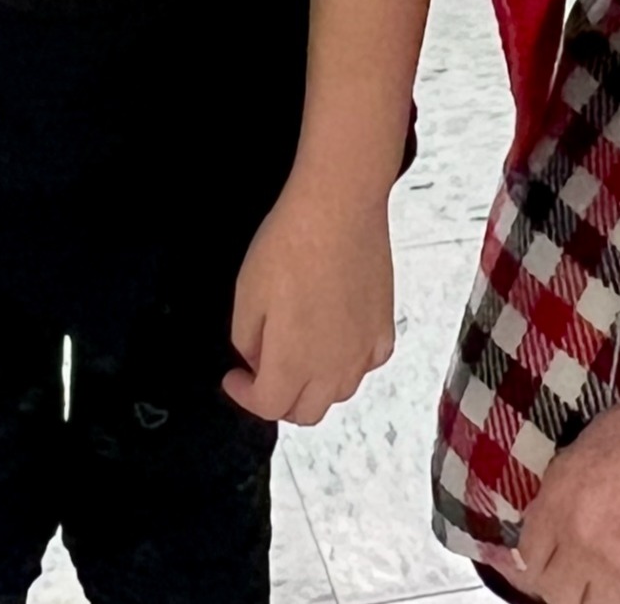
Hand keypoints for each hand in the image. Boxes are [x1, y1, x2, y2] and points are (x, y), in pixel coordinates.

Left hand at [223, 175, 394, 425]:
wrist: (339, 207)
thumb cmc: (291, 244)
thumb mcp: (247, 293)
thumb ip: (247, 340)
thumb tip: (257, 358)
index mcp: (292, 365)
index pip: (267, 406)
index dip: (244, 395)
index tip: (235, 376)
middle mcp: (332, 368)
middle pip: (305, 412)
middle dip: (279, 399)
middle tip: (265, 373)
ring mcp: (364, 349)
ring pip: (339, 393)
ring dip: (315, 386)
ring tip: (301, 355)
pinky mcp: (383, 326)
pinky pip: (368, 363)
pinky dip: (351, 364)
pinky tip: (339, 340)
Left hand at [509, 395, 619, 603]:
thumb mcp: (605, 431)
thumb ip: (574, 471)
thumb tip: (565, 494)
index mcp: (564, 501)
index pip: (527, 551)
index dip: (531, 552)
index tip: (537, 552)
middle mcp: (585, 548)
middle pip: (552, 590)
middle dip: (557, 578)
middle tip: (569, 567)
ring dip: (591, 594)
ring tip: (603, 579)